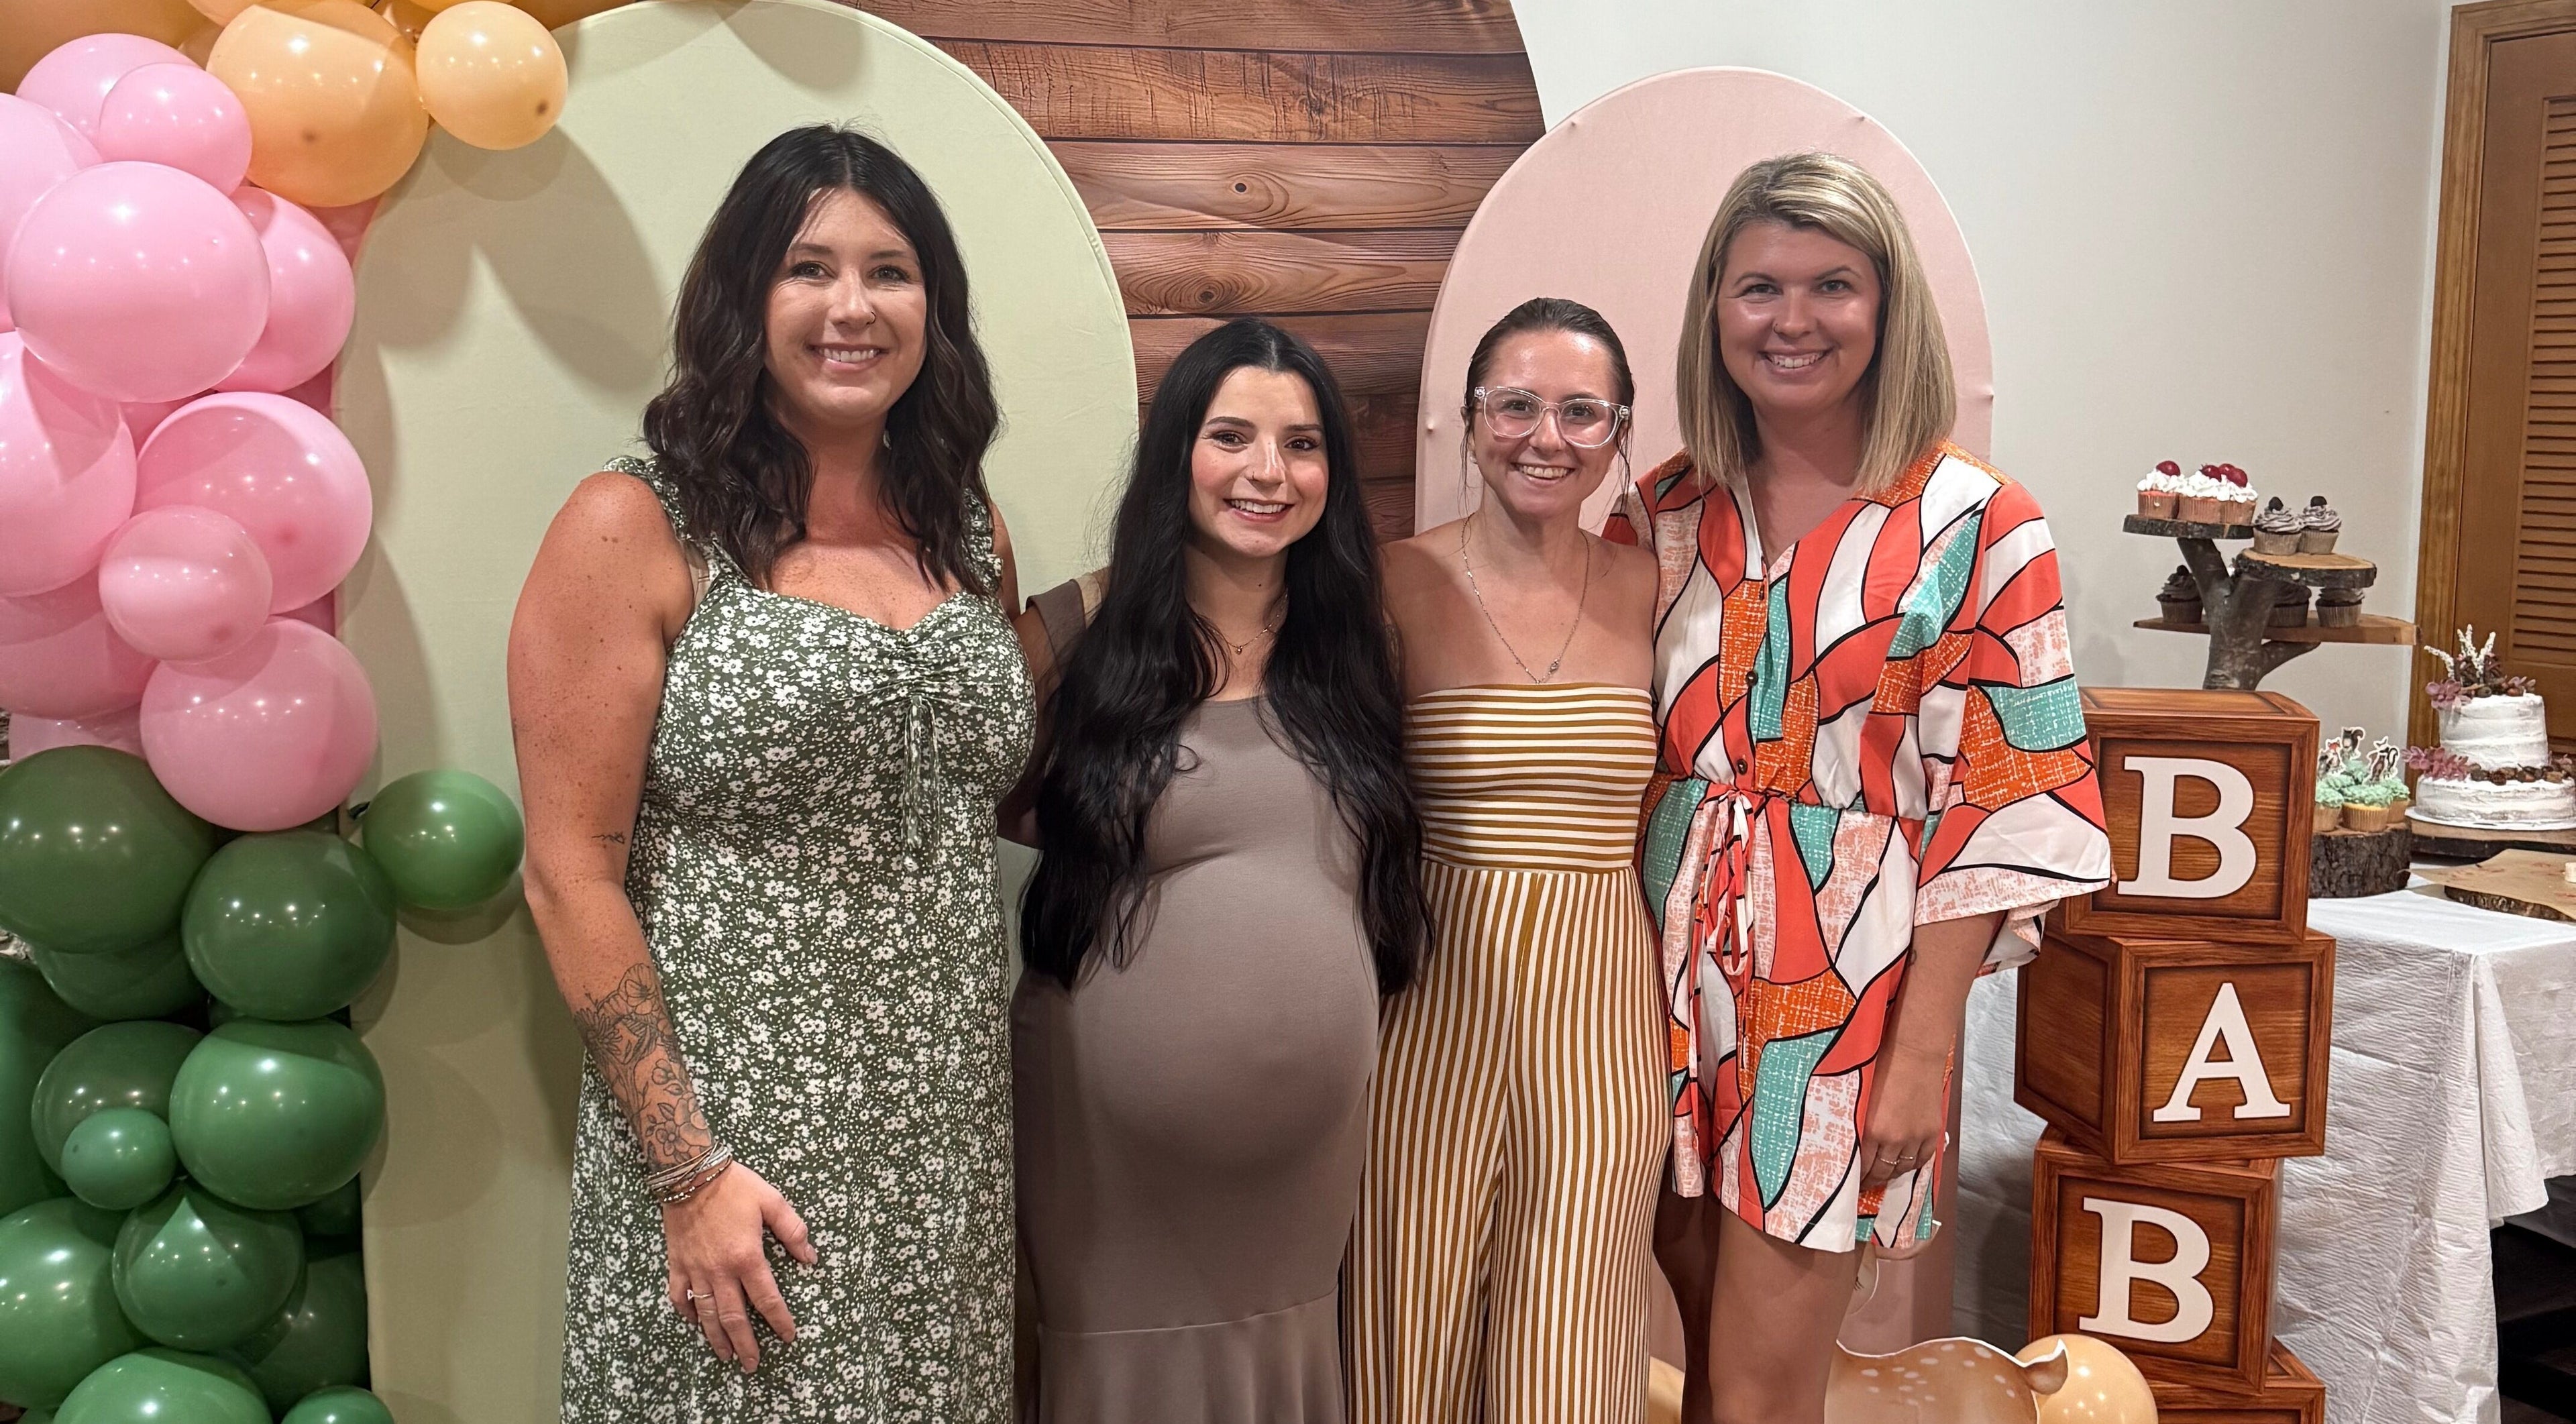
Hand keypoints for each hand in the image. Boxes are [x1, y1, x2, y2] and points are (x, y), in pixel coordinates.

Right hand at [661, 1163, 816, 1371]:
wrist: (690, 1173)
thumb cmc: (734, 1186)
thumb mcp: (772, 1201)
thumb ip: (793, 1231)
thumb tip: (810, 1258)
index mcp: (747, 1257)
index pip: (767, 1298)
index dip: (779, 1320)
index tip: (788, 1336)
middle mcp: (720, 1271)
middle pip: (734, 1316)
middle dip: (745, 1343)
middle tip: (752, 1365)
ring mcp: (696, 1270)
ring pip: (706, 1314)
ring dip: (716, 1338)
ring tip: (726, 1356)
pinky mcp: (677, 1264)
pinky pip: (679, 1296)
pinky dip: (686, 1313)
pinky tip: (694, 1323)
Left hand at [1858, 1044, 1948, 1193]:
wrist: (1915, 1054)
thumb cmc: (1883, 1067)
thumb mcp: (1862, 1097)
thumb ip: (1859, 1122)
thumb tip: (1852, 1141)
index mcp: (1872, 1130)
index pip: (1863, 1166)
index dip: (1857, 1179)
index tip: (1851, 1184)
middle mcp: (1894, 1139)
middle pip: (1882, 1172)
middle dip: (1871, 1182)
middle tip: (1864, 1186)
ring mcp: (1916, 1137)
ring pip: (1902, 1168)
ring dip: (1891, 1175)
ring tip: (1882, 1178)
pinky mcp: (1931, 1132)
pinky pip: (1923, 1159)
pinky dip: (1913, 1165)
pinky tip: (1904, 1166)